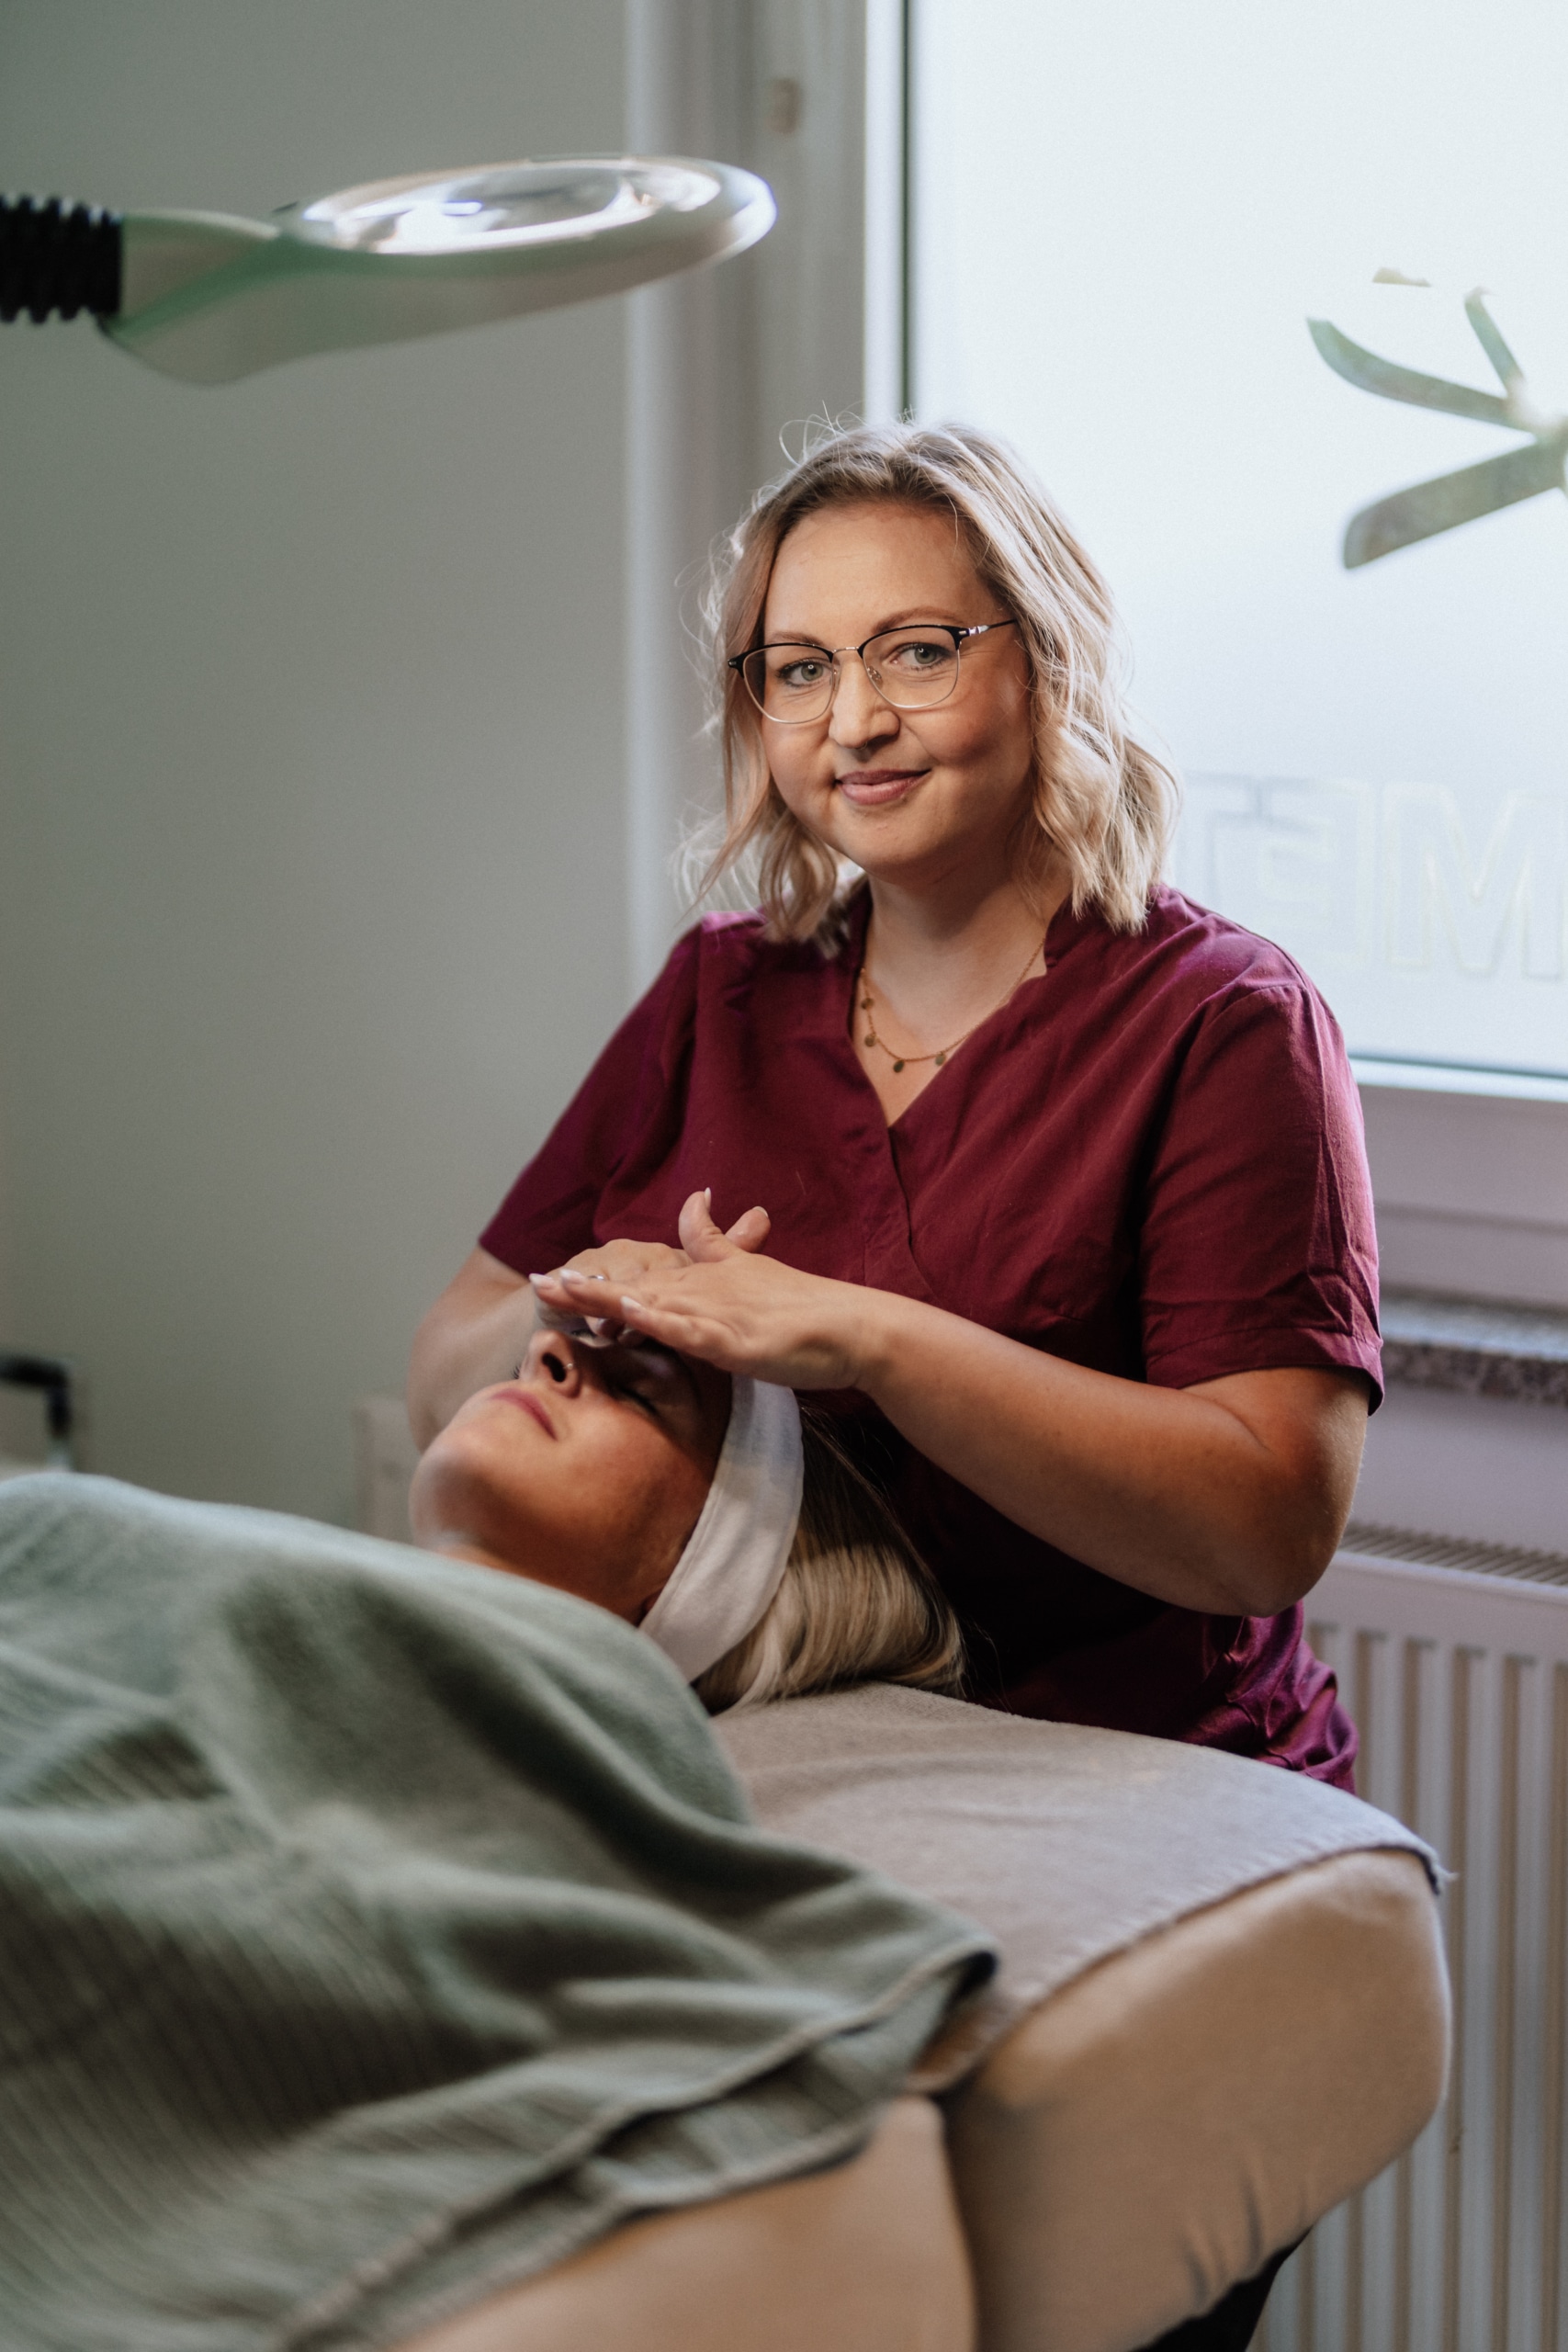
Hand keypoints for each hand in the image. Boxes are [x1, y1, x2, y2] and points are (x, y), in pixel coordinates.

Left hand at [531, 1192, 877, 1388]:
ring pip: (648, 1304)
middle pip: (631, 1286)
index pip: (637, 1277)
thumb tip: (694, 1196)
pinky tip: (625, 1313)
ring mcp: (716, 1313)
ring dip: (603, 1299)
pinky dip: (656, 1320)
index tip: (550, 1275)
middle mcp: (702, 1290)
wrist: (851, 1326)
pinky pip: (687, 1329)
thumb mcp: (749, 1265)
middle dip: (580, 1287)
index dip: (592, 1277)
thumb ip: (714, 1237)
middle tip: (533, 1283)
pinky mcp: (734, 1339)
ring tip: (559, 1295)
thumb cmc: (802, 1306)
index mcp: (702, 1279)